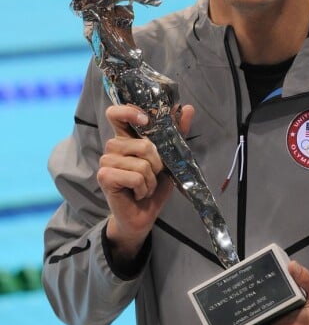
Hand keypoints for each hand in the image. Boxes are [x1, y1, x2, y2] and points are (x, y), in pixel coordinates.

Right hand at [98, 103, 194, 260]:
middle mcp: (113, 146)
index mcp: (126, 138)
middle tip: (153, 175)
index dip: (130, 111)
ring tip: (145, 187)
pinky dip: (144, 188)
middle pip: (143, 144)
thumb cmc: (154, 186)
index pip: (116, 113)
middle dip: (157, 163)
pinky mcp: (104, 177)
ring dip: (151, 179)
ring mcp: (106, 161)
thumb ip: (176, 133)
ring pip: (141, 163)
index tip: (146, 119)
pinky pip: (135, 177)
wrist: (143, 215)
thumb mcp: (169, 158)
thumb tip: (189, 108)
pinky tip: (138, 194)